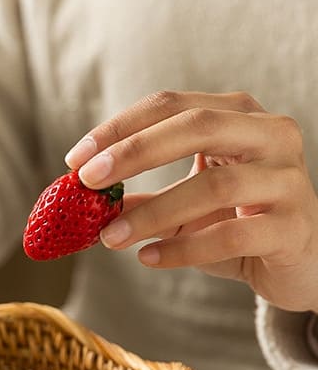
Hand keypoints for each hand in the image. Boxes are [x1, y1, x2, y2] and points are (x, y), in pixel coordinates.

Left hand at [64, 90, 317, 312]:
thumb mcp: (181, 207)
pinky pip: (231, 235)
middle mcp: (269, 135)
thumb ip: (136, 200)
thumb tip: (78, 202)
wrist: (299, 263)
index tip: (75, 160)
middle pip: (196, 126)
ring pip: (214, 186)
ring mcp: (286, 179)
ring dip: (152, 212)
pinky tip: (148, 258)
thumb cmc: (236, 222)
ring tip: (110, 237)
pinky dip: (183, 249)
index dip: (119, 128)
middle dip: (134, 152)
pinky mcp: (293, 226)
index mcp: (237, 116)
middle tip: (88, 182)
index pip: (170, 105)